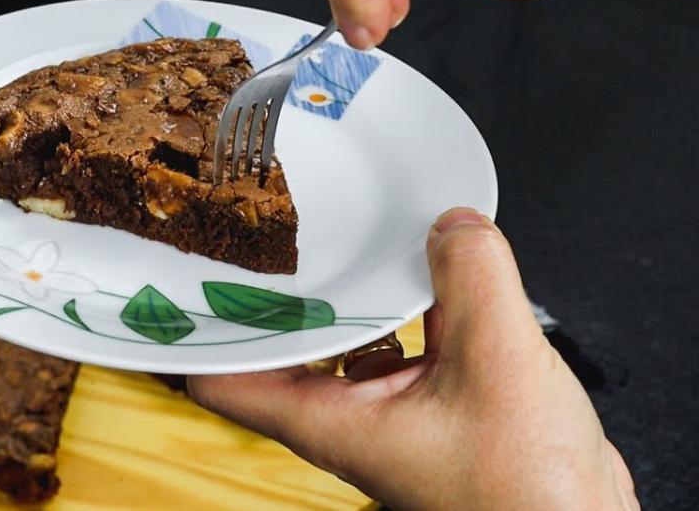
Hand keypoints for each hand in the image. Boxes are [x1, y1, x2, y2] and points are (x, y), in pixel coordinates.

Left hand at [188, 208, 637, 509]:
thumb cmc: (526, 492)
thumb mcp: (498, 363)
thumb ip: (472, 281)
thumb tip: (451, 225)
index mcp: (325, 420)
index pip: (221, 376)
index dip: (196, 328)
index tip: (183, 275)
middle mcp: (343, 417)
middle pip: (278, 346)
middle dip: (272, 293)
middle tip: (260, 229)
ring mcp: (385, 413)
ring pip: (340, 339)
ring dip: (342, 295)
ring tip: (336, 236)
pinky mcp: (428, 406)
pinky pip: (395, 343)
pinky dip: (401, 308)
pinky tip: (421, 273)